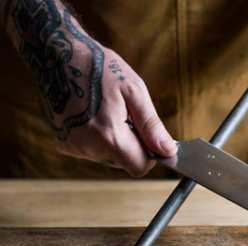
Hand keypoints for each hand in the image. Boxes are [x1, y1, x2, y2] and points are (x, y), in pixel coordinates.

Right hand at [9, 0, 176, 176]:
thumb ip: (151, 126)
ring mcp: (74, 147)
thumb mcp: (134, 91)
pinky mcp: (64, 144)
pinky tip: (93, 116)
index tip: (148, 137)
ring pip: (109, 157)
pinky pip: (93, 151)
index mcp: (109, 136)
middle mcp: (88, 148)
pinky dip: (99, 139)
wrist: (57, 55)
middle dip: (131, 144)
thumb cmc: (101, 68)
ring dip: (115, 141)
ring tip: (106, 112)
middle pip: (124, 163)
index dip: (149, 156)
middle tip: (124, 116)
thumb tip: (168, 151)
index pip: (139, 167)